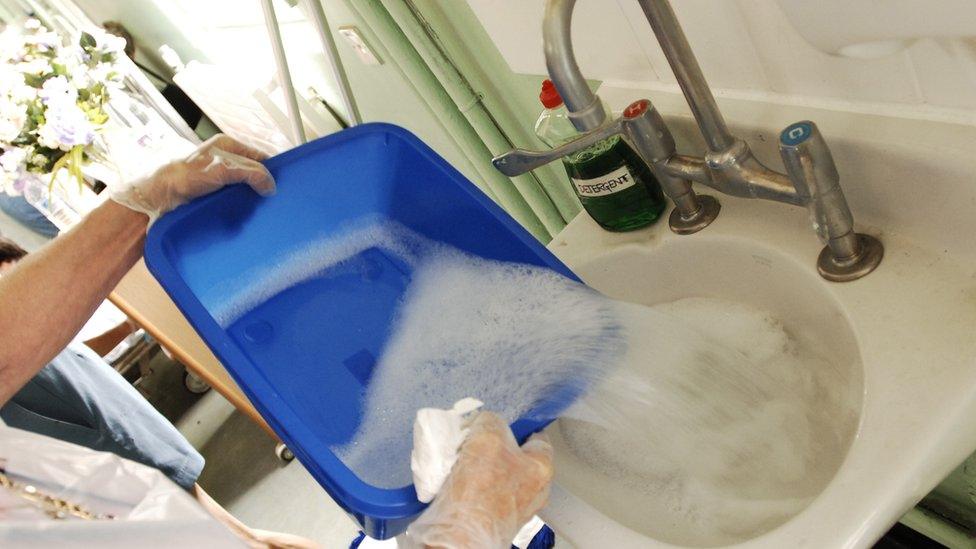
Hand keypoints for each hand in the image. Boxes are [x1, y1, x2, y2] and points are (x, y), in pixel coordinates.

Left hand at [111, 134, 275, 222]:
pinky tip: (247, 218)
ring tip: (261, 213)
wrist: (156, 199)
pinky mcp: (215, 197)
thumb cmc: (183, 177)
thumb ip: (249, 172)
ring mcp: (220, 181)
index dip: (272, 170)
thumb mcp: (222, 169)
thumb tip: (271, 186)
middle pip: (255, 174)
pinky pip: (236, 203)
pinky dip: (241, 211)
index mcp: (228, 146)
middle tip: (273, 202)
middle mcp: (225, 161)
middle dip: (263, 187)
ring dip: (252, 202)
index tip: (282, 186)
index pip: (260, 156)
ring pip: (246, 191)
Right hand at [406, 413, 553, 548]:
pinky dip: (471, 486)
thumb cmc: (480, 490)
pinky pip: (484, 495)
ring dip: (479, 466)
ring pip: (498, 476)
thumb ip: (491, 421)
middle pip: (516, 457)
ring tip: (459, 461)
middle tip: (474, 440)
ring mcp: (514, 510)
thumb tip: (486, 423)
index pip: (539, 438)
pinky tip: (454, 482)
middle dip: (494, 447)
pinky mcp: (494, 521)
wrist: (460, 536)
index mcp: (542, 470)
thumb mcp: (487, 437)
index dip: (521, 426)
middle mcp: (534, 492)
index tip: (504, 422)